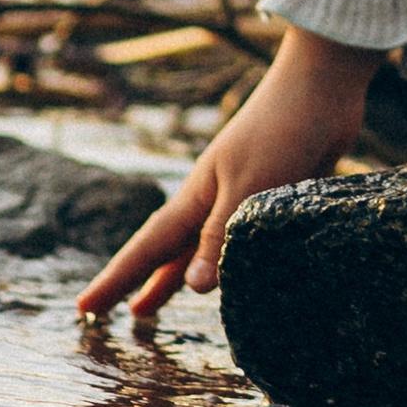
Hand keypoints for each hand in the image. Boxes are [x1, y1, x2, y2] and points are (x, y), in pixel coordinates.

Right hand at [77, 24, 376, 322]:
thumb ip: (221, 238)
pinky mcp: (270, 202)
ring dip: (171, 278)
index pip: (147, 247)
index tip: (84, 309)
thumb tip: (192, 289)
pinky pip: (234, 246)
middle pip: (165, 251)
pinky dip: (220, 267)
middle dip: (136, 283)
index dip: (116, 280)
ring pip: (196, 251)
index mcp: (196, 196)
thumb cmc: (281, 132)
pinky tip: (225, 280)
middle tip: (107, 317)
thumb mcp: (248, 189)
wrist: (322, 89)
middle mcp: (210, 200)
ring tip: (148, 309)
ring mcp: (239, 199)